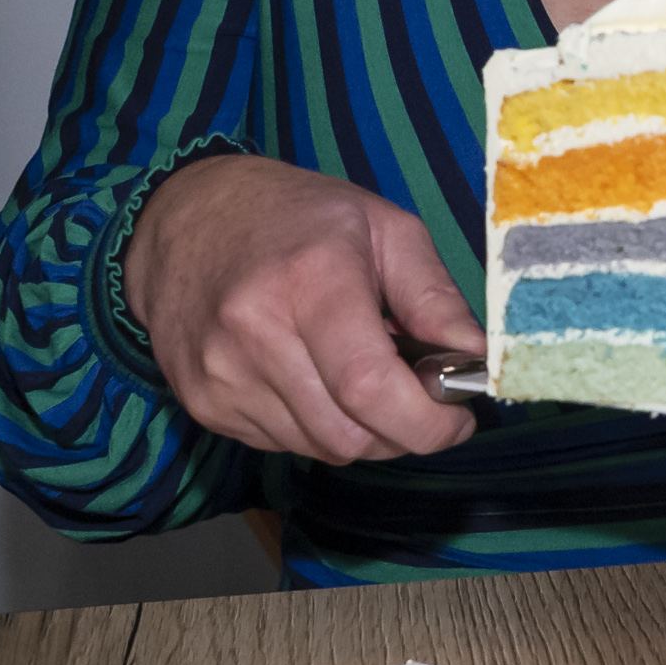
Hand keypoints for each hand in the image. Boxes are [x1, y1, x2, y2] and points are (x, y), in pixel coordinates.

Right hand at [122, 152, 485, 461]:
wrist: (187, 217)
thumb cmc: (298, 216)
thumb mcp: (386, 229)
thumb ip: (436, 298)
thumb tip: (478, 359)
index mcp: (309, 280)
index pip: (369, 386)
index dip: (426, 420)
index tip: (459, 419)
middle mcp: (253, 334)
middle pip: (348, 433)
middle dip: (404, 431)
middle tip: (422, 397)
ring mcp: (220, 375)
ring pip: (320, 448)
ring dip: (363, 431)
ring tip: (367, 378)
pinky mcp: (203, 403)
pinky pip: (283, 444)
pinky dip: (319, 426)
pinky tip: (320, 379)